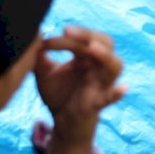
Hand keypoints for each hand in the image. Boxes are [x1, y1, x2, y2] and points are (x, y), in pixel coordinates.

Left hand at [36, 27, 126, 153]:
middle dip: (88, 35)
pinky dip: (117, 93)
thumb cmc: (58, 94)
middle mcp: (98, 67)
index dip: (66, 37)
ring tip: (92, 48)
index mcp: (87, 58)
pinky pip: (110, 97)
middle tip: (67, 31)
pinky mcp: (98, 102)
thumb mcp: (44, 71)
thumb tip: (31, 35)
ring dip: (105, 55)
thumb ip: (38, 54)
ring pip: (115, 66)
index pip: (84, 38)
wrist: (61, 122)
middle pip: (105, 43)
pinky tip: (122, 88)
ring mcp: (101, 84)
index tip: (45, 41)